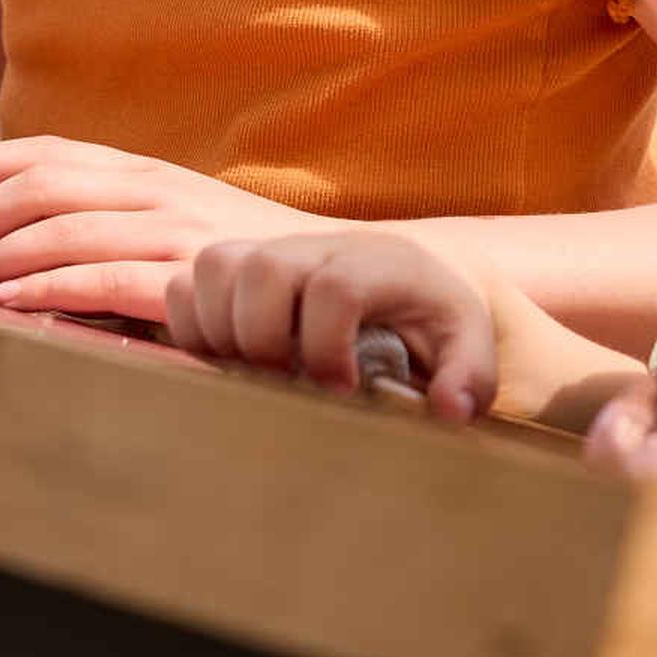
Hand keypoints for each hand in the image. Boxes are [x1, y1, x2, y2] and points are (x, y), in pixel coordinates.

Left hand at [0, 135, 336, 322]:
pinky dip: (46, 287)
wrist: (336, 275)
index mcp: (146, 170)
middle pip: (43, 184)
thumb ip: (119, 216)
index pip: (48, 151)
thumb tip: (38, 233)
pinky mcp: (188, 278)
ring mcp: (173, 230)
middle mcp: (155, 188)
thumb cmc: (244, 259)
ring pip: (62, 228)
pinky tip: (10, 303)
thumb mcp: (179, 219)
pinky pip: (101, 278)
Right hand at [166, 233, 498, 420]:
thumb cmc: (439, 318)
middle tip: (285, 381)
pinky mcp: (239, 267)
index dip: (326, 347)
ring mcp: (273, 251)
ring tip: (252, 373)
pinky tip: (228, 364)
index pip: (334, 288)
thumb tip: (448, 409)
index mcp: (378, 261)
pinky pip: (186, 282)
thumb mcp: (470, 343)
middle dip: (263, 338)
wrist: (417, 274)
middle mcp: (319, 246)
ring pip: (213, 265)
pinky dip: (191, 327)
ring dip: (220, 329)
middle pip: (262, 268)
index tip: (341, 390)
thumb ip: (470, 375)